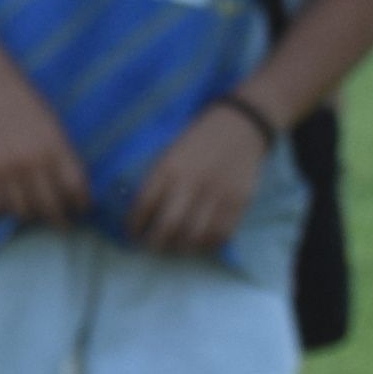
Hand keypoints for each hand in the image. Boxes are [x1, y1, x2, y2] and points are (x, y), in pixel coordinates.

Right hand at [0, 64, 85, 227]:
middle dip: (58, 219)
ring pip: (22, 211)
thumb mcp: (54, 128)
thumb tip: (70, 194)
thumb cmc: (26, 104)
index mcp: (57, 149)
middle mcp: (32, 162)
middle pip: (51, 208)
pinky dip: (1, 208)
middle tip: (58, 221)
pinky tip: (5, 199)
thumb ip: (63, 159)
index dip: (80, 205)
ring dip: (29, 213)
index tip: (78, 209)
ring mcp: (5, 168)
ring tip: (30, 208)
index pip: (76, 191)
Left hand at [126, 100, 270, 258]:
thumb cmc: (198, 140)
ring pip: (194, 235)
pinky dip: (207, 244)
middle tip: (151, 247)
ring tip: (174, 247)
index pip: (144, 204)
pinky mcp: (238, 202)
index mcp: (169, 167)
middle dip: (155, 243)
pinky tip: (199, 242)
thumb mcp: (170, 152)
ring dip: (181, 247)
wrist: (240, 126)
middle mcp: (191, 183)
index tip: (132, 233)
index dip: (135, 224)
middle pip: (168, 225)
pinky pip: (220, 234)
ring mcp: (216, 194)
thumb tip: (142, 212)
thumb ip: (159, 179)